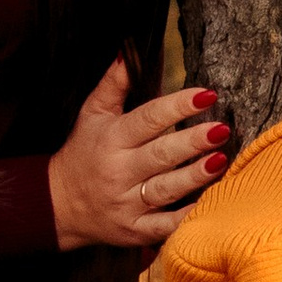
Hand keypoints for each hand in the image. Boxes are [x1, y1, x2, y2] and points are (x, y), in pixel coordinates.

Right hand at [49, 58, 228, 248]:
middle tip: (222, 129)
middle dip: (192, 142)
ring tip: (221, 160)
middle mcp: (119, 171)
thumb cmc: (84, 152)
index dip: (178, 106)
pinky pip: (163, 226)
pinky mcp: (134, 230)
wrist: (59, 204)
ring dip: (195, 176)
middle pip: (161, 155)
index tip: (207, 95)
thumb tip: (130, 51)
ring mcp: (126, 203)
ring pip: (165, 189)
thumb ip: (114, 84)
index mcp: (112, 138)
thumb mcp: (92, 114)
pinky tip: (209, 205)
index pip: (148, 119)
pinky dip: (185, 219)